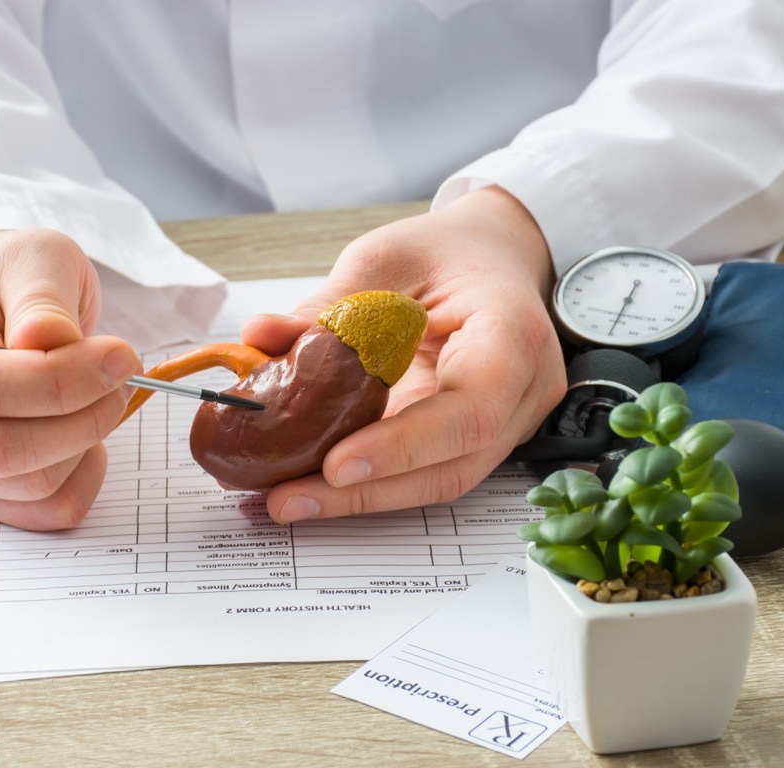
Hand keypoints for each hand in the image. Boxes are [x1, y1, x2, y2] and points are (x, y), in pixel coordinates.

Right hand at [0, 229, 138, 529]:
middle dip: (78, 421)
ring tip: (101, 398)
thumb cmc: (11, 278)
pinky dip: (83, 479)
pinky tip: (86, 436)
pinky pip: (41, 512)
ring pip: (25, 485)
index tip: (118, 358)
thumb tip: (47, 339)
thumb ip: (41, 294)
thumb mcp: (33, 255)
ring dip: (85, 445)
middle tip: (119, 381)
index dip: (56, 382)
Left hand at [241, 186, 565, 522]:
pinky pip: (426, 471)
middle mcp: (522, 392)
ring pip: (439, 481)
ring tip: (290, 499)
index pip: (470, 410)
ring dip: (362, 499)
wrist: (495, 257)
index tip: (336, 466)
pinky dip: (372, 484)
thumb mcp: (385, 259)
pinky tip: (317, 485)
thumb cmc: (449, 252)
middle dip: (366, 492)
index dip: (404, 447)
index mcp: (513, 335)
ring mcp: (507, 424)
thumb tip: (261, 338)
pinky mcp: (477, 440)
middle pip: (452, 465)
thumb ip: (329, 305)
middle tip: (287, 498)